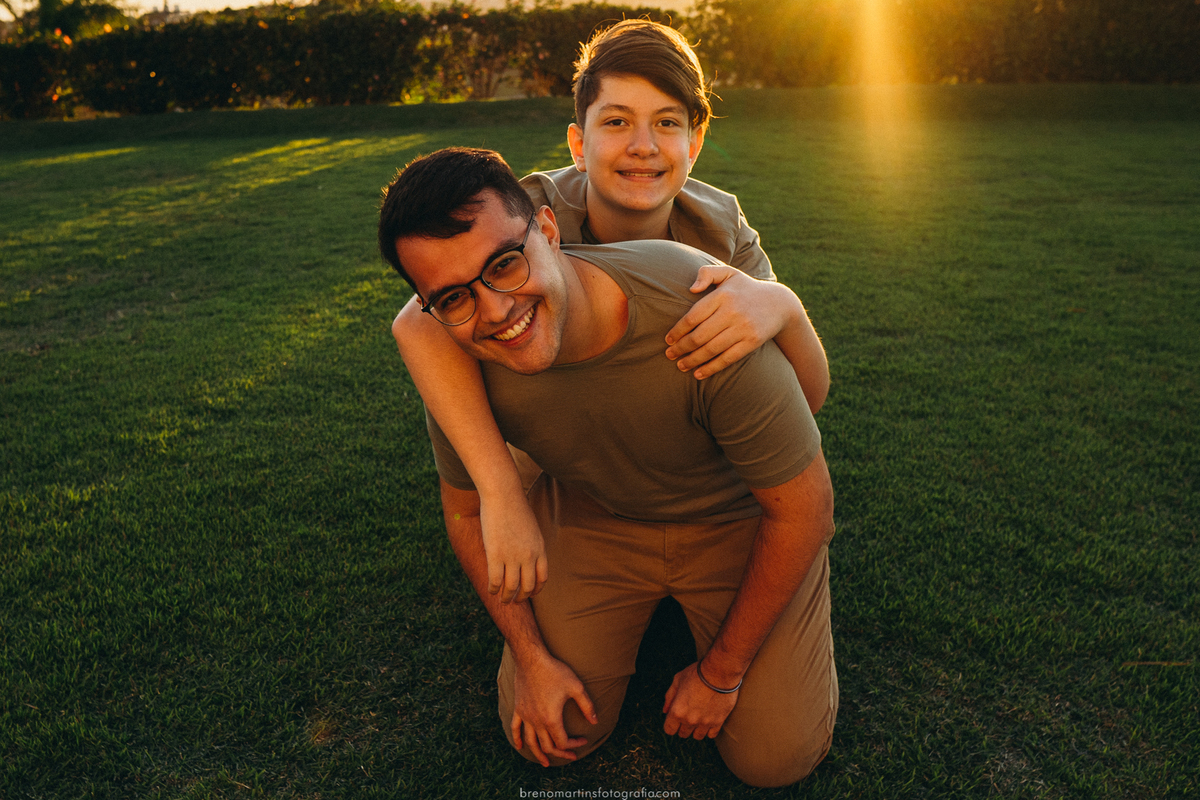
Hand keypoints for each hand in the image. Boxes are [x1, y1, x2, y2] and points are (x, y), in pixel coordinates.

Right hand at [479, 492, 548, 603]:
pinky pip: (495, 580)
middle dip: (521, 597)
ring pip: (511, 587)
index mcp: (540, 549)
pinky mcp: (495, 555)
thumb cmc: (515, 508)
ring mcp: (512, 557)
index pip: (542, 578)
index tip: (530, 593)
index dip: (536, 589)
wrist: (503, 495)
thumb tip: (526, 558)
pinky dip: (494, 589)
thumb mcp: (531, 528)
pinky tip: (492, 591)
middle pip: (528, 586)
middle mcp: (529, 556)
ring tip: (503, 601)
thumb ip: (531, 544)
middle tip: (515, 601)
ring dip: (507, 597)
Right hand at [512, 651, 599, 766]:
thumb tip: (595, 721)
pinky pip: (515, 728)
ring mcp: (526, 716)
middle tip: (570, 756)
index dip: (574, 745)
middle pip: (548, 746)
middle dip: (560, 754)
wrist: (532, 659)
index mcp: (551, 719)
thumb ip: (587, 706)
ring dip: (538, 754)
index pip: (563, 742)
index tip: (583, 740)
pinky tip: (520, 746)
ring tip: (545, 762)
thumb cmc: (555, 672)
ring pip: (530, 742)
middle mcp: (537, 721)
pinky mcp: (518, 709)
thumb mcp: (576, 687)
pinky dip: (517, 739)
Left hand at [662, 662, 739, 739]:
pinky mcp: (718, 722)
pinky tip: (709, 719)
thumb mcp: (678, 680)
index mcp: (677, 711)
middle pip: (683, 734)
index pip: (669, 730)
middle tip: (689, 713)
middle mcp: (690, 720)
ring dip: (696, 729)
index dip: (671, 724)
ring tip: (700, 717)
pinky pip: (711, 735)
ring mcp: (704, 723)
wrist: (719, 672)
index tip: (675, 717)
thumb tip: (665, 711)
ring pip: (697, 736)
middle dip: (683, 726)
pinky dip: (709, 730)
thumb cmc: (696, 673)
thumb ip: (669, 697)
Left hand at [665, 266, 792, 379]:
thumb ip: (707, 273)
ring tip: (681, 365)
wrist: (779, 304)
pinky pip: (727, 358)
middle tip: (669, 354)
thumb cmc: (745, 289)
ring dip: (692, 360)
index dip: (678, 331)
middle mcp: (732, 312)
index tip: (668, 339)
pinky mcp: (752, 342)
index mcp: (722, 295)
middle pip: (699, 336)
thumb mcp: (728, 273)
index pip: (693, 316)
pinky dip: (711, 368)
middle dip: (681, 348)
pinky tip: (698, 374)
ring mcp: (743, 328)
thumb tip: (691, 289)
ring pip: (711, 349)